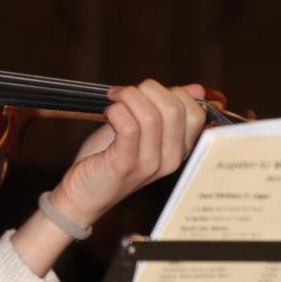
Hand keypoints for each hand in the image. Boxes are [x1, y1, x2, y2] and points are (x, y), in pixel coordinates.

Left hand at [50, 80, 205, 228]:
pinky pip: (129, 127)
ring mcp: (150, 164)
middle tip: (123, 93)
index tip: (145, 92)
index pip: (196, 113)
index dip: (170, 91)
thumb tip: (196, 88)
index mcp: (179, 149)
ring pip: (151, 115)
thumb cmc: (109, 158)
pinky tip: (107, 113)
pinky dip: (116, 111)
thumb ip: (164, 110)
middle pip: (175, 109)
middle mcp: (171, 159)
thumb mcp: (141, 130)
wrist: (84, 193)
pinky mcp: (125, 165)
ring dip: (127, 97)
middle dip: (146, 89)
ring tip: (113, 100)